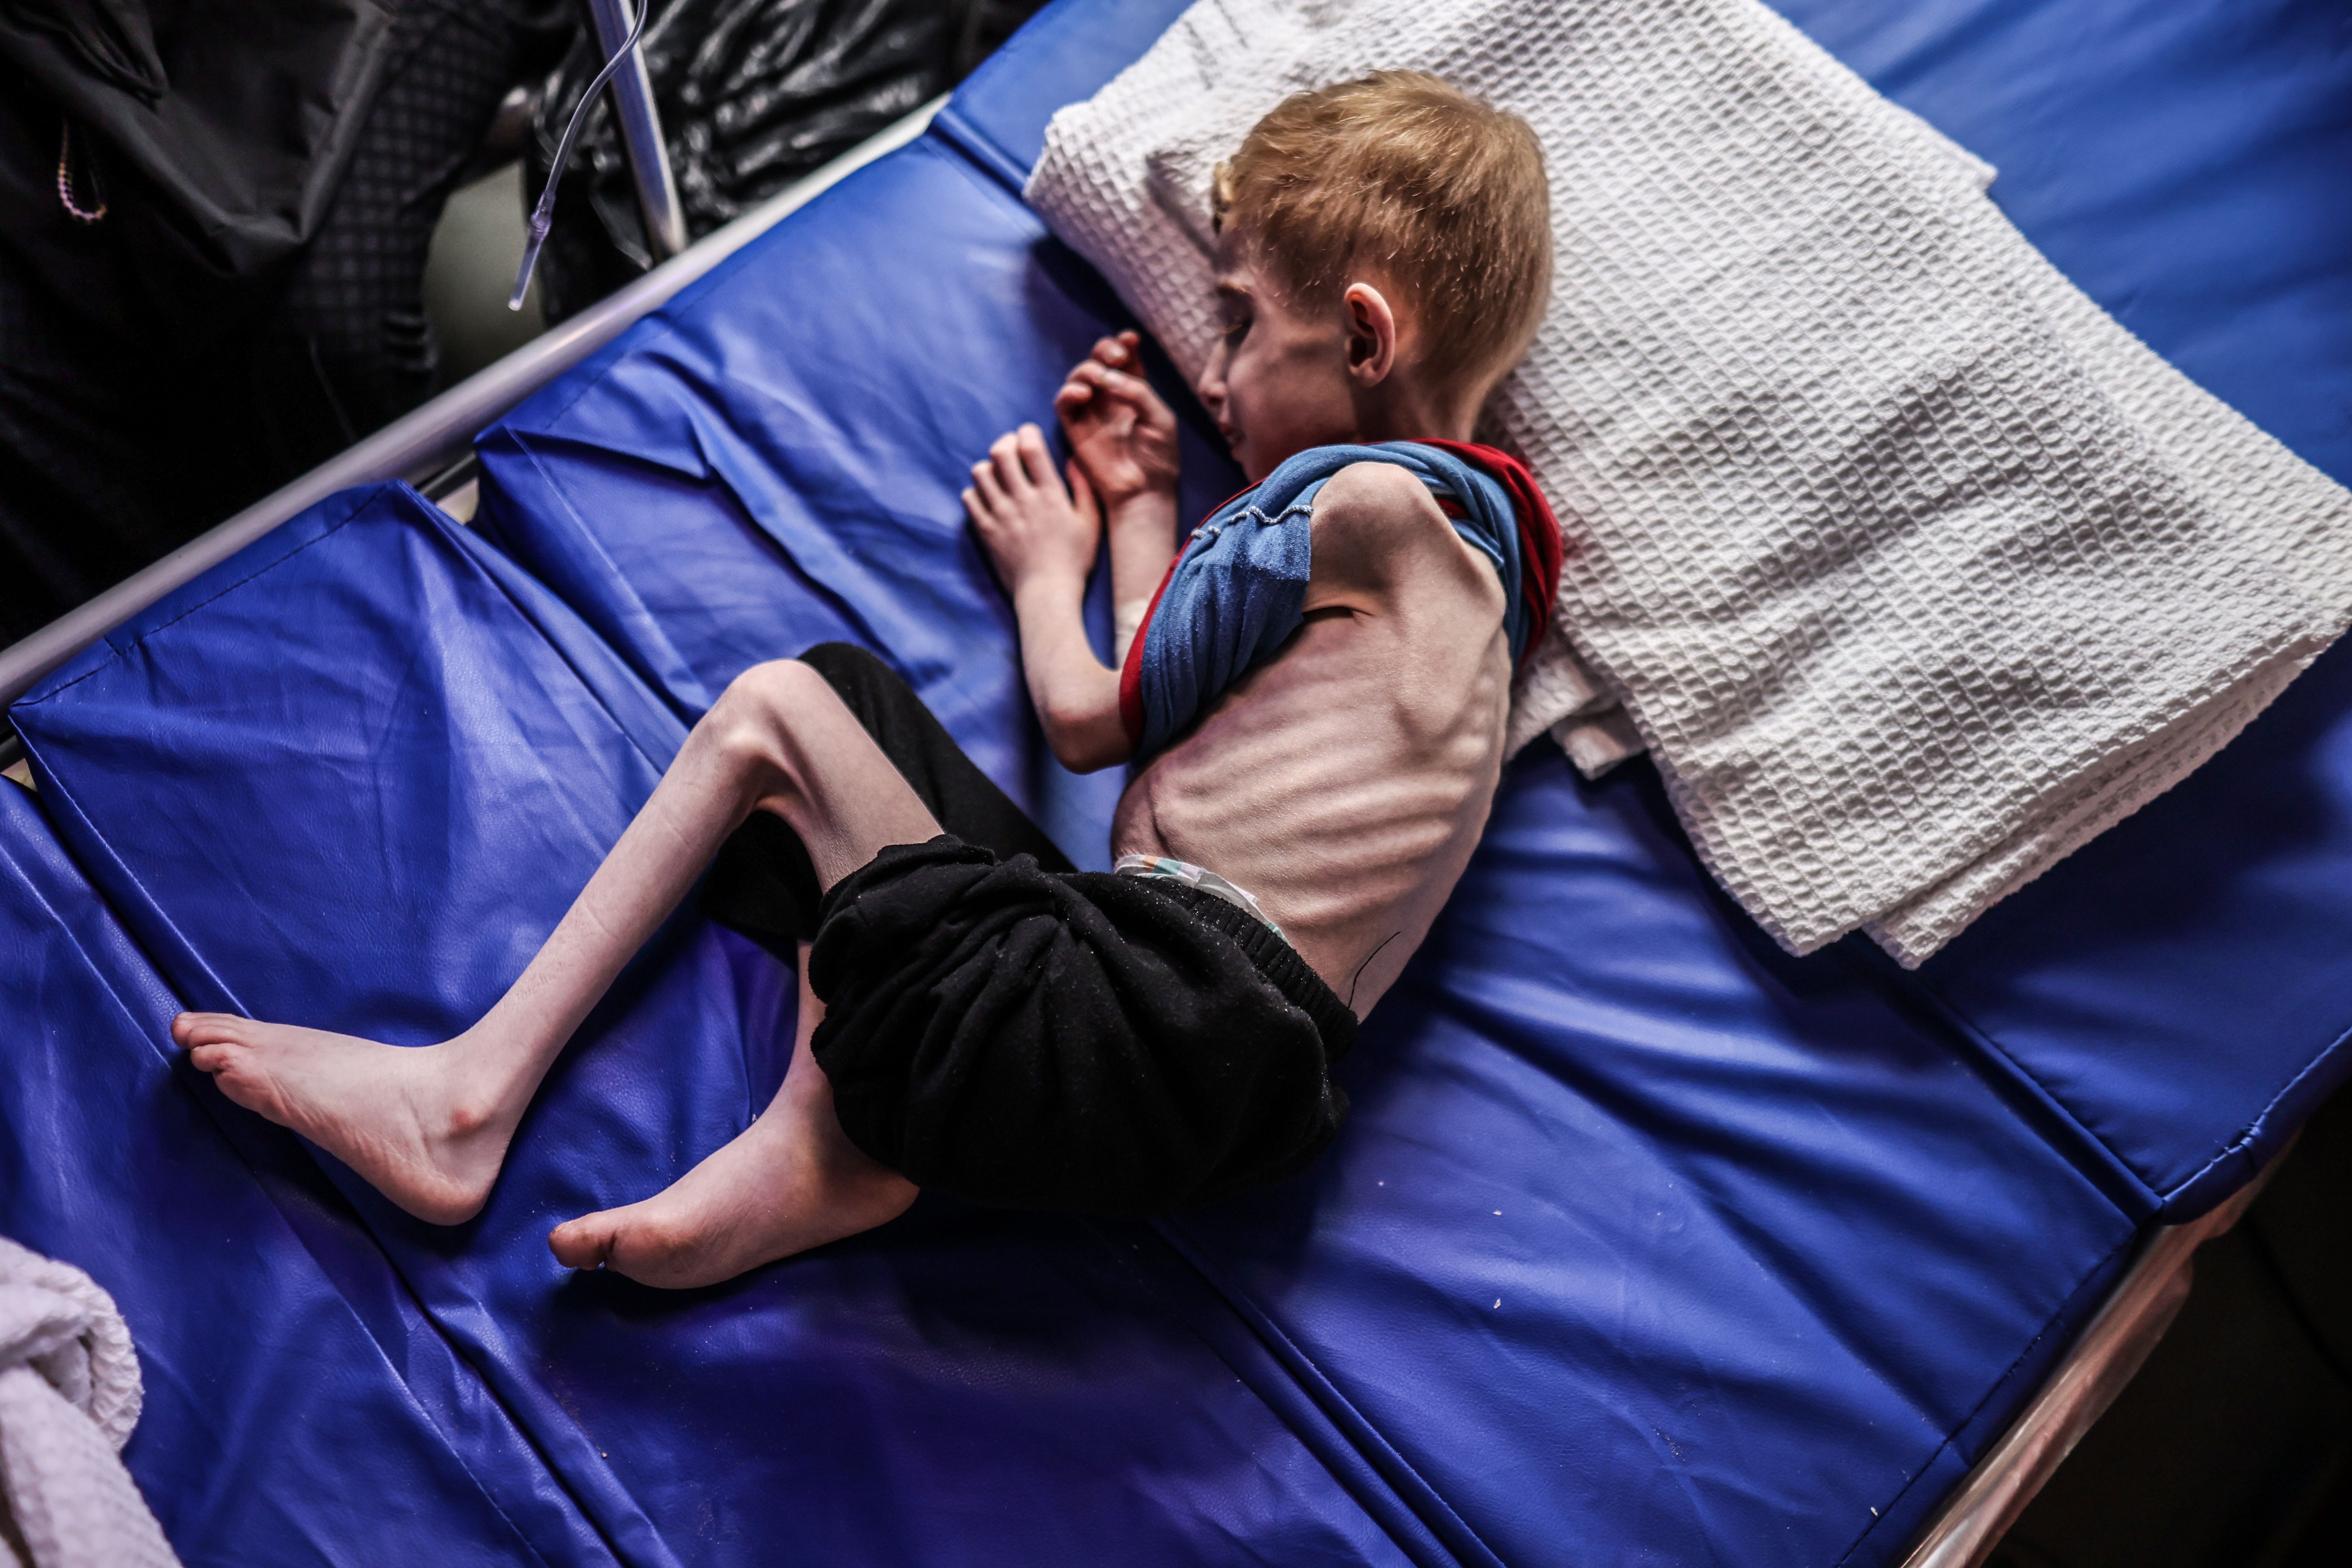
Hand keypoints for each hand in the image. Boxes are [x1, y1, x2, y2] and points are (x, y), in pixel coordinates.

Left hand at [963, 423, 1100, 596]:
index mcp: (1050, 495)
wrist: (1047, 594)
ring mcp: (1000, 515)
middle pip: (1000, 453)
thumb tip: (1073, 459)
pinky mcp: (986, 531)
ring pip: (980, 473)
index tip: (1028, 434)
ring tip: (999, 474)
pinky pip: (969, 498)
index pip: (1030, 447)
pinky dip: (976, 492)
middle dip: (1005, 443)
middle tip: (1011, 449)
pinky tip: (988, 497)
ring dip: (989, 466)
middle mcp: (1022, 500)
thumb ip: (1083, 488)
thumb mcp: (1091, 523)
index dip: (1026, 432)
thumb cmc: (1075, 561)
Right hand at [1054, 332, 1179, 511]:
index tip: (1131, 339)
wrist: (1144, 491)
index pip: (1126, 358)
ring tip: (1099, 379)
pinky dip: (1069, 392)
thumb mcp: (1160, 418)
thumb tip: (1108, 376)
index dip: (1124, 343)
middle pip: (1099, 361)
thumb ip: (1138, 391)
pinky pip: (1063, 402)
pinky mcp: (1074, 428)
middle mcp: (1111, 398)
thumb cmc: (1158, 458)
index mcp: (1135, 392)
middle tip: (1116, 357)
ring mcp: (1091, 412)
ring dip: (1086, 370)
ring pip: (1078, 377)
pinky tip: (1083, 395)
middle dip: (1104, 350)